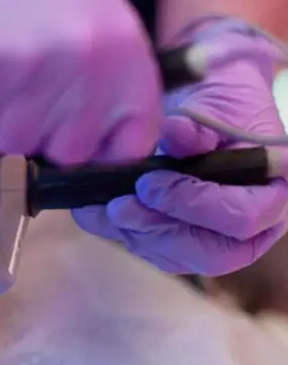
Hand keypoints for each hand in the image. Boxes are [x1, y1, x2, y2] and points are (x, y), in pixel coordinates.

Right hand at [0, 0, 161, 164]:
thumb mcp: (97, 23)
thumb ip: (106, 85)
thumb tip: (94, 148)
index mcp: (127, 55)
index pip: (128, 146)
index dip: (95, 145)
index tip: (71, 132)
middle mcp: (86, 66)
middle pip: (65, 152)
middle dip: (39, 129)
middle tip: (22, 84)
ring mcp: (31, 69)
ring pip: (11, 141)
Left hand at [72, 30, 287, 275]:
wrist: (204, 109)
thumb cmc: (219, 106)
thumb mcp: (215, 107)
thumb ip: (199, 127)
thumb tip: (176, 134)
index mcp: (275, 191)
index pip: (242, 218)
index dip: (194, 205)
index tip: (150, 183)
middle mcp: (256, 226)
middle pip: (211, 253)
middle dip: (158, 231)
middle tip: (118, 208)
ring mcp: (220, 239)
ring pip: (178, 258)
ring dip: (134, 236)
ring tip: (100, 211)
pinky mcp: (186, 242)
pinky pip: (156, 252)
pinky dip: (122, 234)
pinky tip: (95, 215)